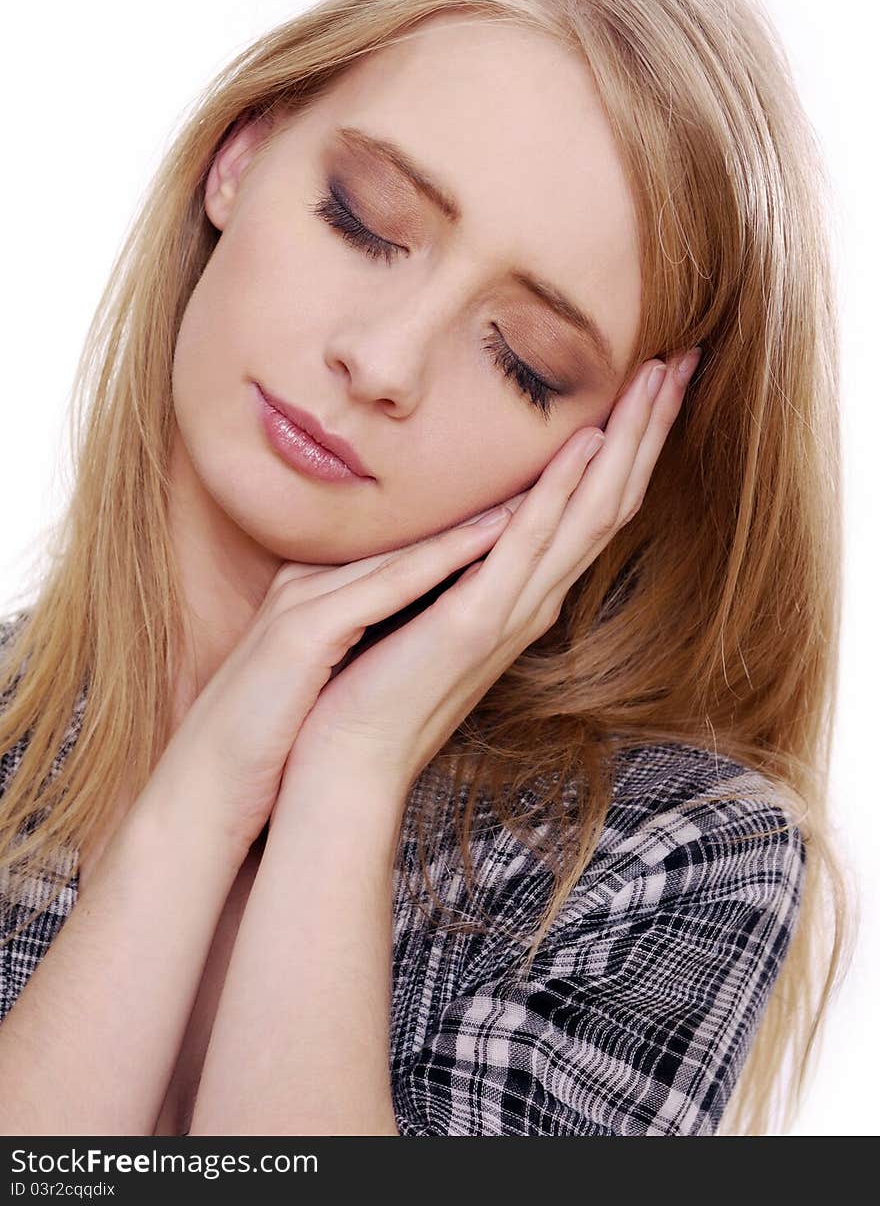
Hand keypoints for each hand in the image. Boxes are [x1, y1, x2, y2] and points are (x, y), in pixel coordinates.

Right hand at [160, 477, 538, 856]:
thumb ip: (357, 640)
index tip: (542, 496)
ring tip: (555, 475)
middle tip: (566, 460)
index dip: (474, 519)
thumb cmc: (269, 739)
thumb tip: (409, 634)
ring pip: (410, 546)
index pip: (409, 546)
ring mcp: (306, 600)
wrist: (206, 788)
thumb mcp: (321, 674)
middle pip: (417, 531)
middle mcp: (314, 581)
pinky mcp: (302, 632)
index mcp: (320, 591)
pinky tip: (495, 533)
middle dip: (495, 499)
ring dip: (485, 511)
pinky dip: (441, 559)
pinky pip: (384, 587)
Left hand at [281, 351, 700, 798]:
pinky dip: (560, 493)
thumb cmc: (377, 678)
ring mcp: (511, 611)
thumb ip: (457, 557)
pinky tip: (587, 445)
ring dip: (626, 443)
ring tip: (658, 379)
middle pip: (611, 498)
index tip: (656, 378)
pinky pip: (527, 547)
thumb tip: (466, 504)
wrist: (348, 756)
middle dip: (650, 427)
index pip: (591, 503)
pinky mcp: (474, 624)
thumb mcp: (426, 598)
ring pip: (588, 514)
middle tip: (686, 358)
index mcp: (523, 589)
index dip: (631, 441)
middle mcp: (533, 597)